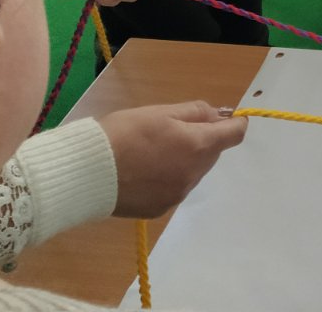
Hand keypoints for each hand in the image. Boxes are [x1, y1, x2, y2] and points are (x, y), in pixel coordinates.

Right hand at [96, 102, 247, 218]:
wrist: (87, 172)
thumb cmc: (124, 133)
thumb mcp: (161, 112)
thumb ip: (195, 112)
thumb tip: (218, 116)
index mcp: (198, 147)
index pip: (234, 135)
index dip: (234, 123)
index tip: (225, 118)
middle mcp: (193, 175)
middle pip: (212, 155)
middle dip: (202, 141)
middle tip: (174, 130)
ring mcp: (177, 195)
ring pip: (193, 172)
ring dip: (185, 160)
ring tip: (153, 151)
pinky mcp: (159, 209)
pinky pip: (175, 189)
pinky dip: (168, 178)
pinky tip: (144, 171)